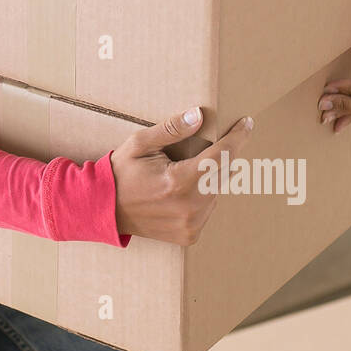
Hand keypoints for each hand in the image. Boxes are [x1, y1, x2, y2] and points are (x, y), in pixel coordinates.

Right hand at [109, 106, 253, 244]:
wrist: (103, 209)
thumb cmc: (121, 173)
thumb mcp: (140, 143)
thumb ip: (171, 129)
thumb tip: (199, 115)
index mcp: (179, 181)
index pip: (220, 156)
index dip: (237, 138)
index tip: (247, 123)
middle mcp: (189, 207)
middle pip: (223, 174)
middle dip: (222, 156)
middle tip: (217, 141)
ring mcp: (191, 225)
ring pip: (217, 192)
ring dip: (211, 178)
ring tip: (189, 169)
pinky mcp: (189, 235)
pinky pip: (208, 209)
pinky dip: (202, 196)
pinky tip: (184, 190)